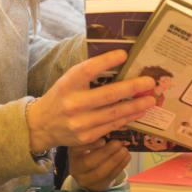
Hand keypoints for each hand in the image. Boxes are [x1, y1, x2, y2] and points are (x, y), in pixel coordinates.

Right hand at [27, 50, 156, 150]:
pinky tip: (138, 112)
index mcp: (67, 85)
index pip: (88, 70)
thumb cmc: (60, 97)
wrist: (41, 126)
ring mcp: (80, 123)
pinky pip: (112, 126)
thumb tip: (119, 62)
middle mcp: (73, 104)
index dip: (106, 61)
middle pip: (108, 95)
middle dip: (132, 88)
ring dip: (135, 106)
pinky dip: (127, 118)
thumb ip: (88, 75)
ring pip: (114, 113)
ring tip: (151, 99)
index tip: (124, 54)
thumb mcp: (68, 81)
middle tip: (150, 82)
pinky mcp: (86, 137)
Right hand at [68, 139, 129, 191]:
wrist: (89, 173)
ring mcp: (86, 179)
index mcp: (73, 153)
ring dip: (115, 160)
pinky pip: (109, 177)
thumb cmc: (91, 151)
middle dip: (106, 152)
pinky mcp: (97, 186)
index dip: (90, 145)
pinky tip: (126, 157)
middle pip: (89, 162)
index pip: (77, 149)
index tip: (103, 140)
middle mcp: (76, 167)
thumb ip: (98, 136)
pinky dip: (120, 166)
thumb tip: (116, 127)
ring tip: (124, 150)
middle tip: (118, 143)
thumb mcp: (89, 142)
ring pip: (100, 172)